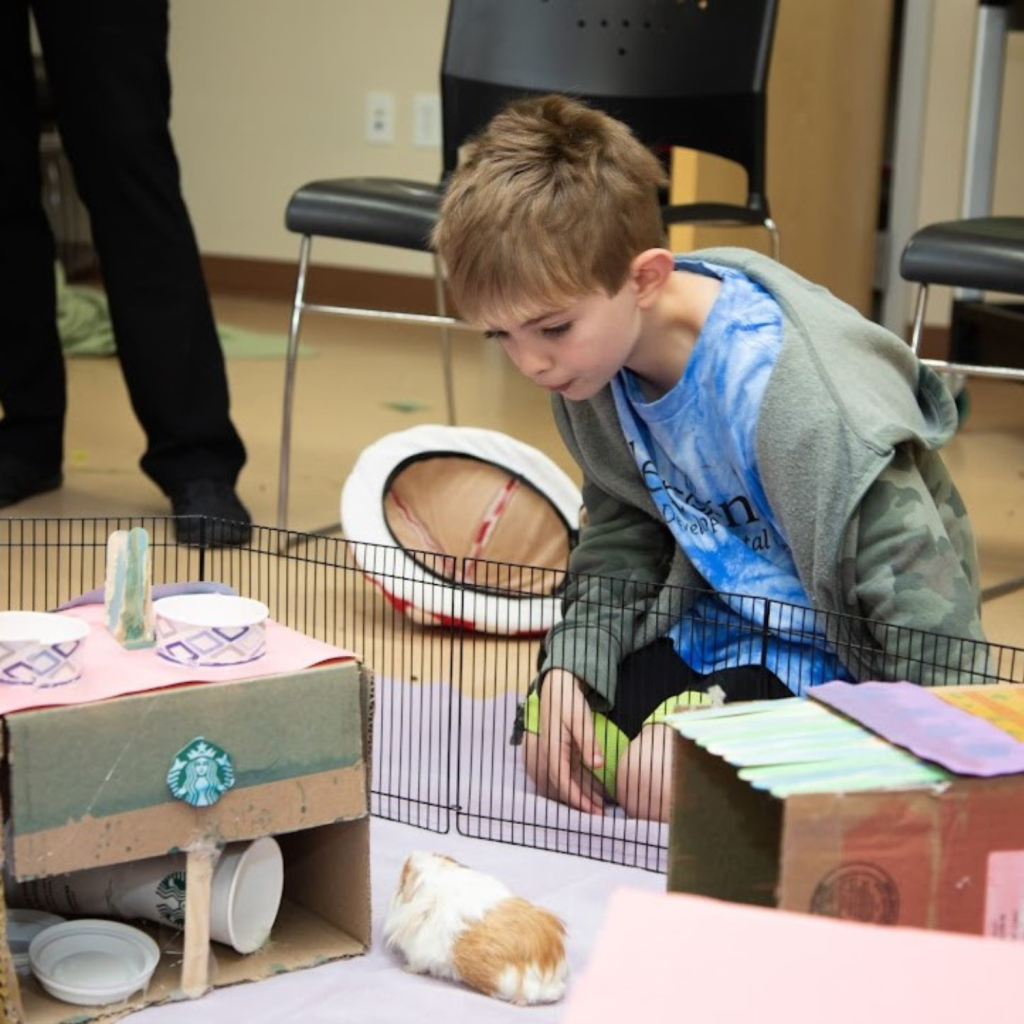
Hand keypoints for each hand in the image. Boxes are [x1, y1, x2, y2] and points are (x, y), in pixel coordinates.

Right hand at [536, 669, 605, 814]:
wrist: (557, 684)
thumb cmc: (567, 700)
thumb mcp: (580, 719)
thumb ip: (588, 743)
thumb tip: (597, 766)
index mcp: (553, 748)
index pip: (562, 780)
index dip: (575, 798)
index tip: (590, 810)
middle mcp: (550, 754)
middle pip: (563, 785)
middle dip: (580, 802)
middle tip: (599, 816)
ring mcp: (555, 752)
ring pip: (567, 781)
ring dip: (581, 795)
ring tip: (599, 808)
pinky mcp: (561, 750)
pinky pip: (570, 772)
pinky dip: (581, 784)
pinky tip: (593, 792)